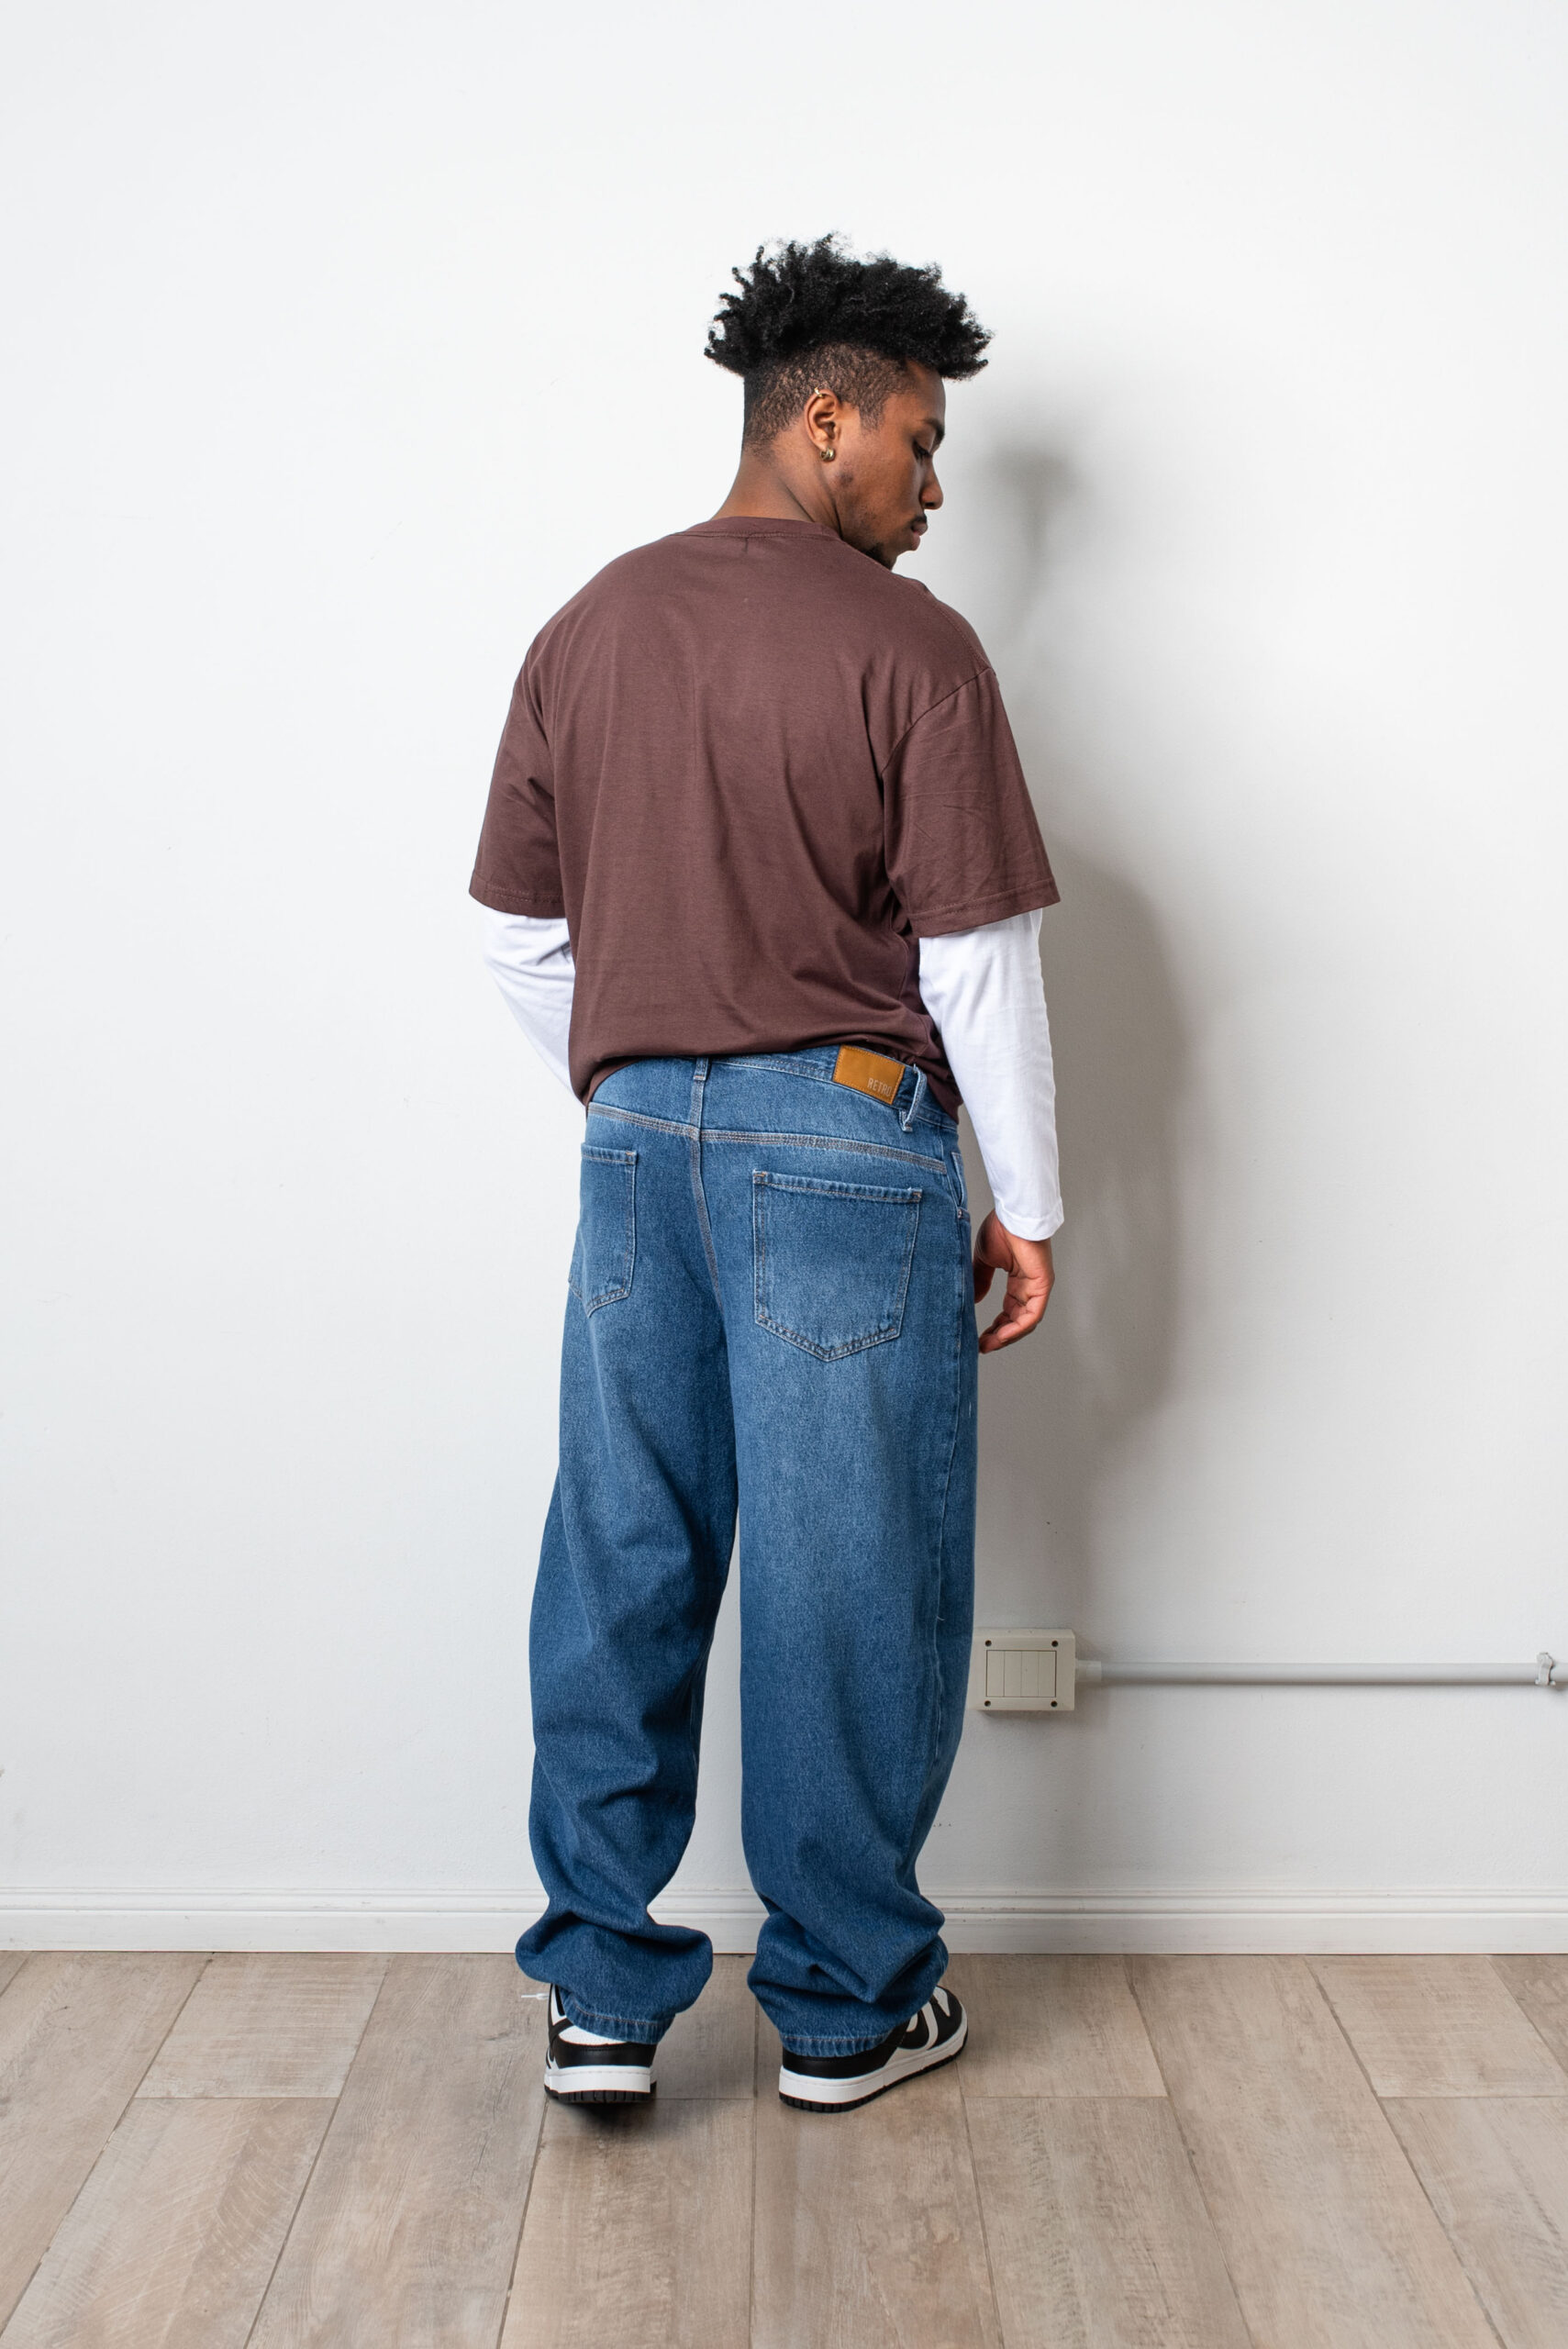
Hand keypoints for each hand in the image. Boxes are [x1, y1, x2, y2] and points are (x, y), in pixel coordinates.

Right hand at [972, 1212, 1053, 1352]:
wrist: (1012, 1213)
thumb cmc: (1001, 1228)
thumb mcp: (984, 1260)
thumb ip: (980, 1280)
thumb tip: (972, 1300)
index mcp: (1018, 1280)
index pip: (1009, 1311)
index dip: (995, 1326)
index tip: (979, 1338)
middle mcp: (1030, 1286)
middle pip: (1017, 1320)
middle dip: (999, 1335)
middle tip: (982, 1347)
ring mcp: (1038, 1287)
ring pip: (1026, 1322)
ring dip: (1007, 1336)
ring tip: (989, 1345)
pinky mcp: (1043, 1285)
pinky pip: (1033, 1315)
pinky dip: (1018, 1328)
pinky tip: (1002, 1335)